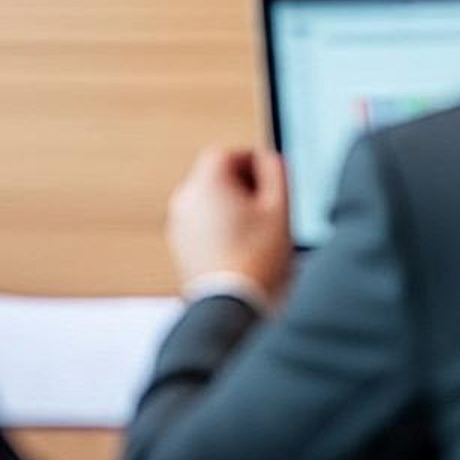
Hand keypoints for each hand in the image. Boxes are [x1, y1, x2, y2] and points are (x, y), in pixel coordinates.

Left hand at [166, 147, 293, 300]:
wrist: (230, 306)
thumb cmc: (256, 260)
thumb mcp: (279, 207)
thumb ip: (276, 171)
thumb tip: (269, 158)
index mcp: (207, 181)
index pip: (228, 153)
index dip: (253, 163)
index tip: (270, 183)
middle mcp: (186, 197)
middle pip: (216, 177)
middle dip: (243, 188)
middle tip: (266, 210)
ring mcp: (179, 223)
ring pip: (209, 202)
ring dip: (231, 209)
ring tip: (256, 235)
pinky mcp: (179, 246)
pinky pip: (201, 225)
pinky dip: (218, 229)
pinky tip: (240, 250)